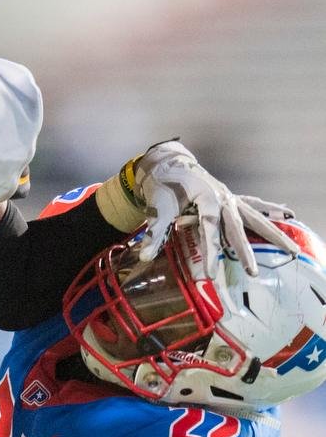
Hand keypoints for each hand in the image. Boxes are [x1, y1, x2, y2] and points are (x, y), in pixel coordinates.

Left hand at [133, 141, 298, 275]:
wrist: (169, 163)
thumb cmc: (163, 185)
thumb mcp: (158, 208)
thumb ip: (155, 232)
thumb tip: (145, 255)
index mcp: (205, 197)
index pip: (209, 228)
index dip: (211, 250)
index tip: (212, 273)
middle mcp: (223, 197)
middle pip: (238, 226)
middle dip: (245, 250)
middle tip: (253, 272)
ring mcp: (230, 197)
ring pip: (255, 217)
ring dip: (272, 233)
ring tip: (291, 249)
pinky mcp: (231, 198)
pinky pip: (255, 206)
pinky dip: (271, 210)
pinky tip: (287, 214)